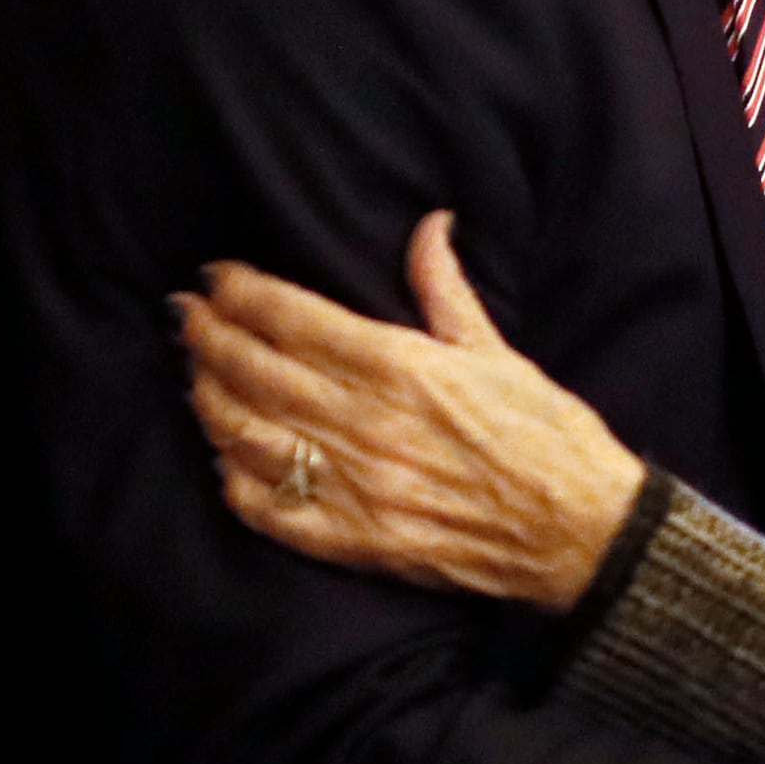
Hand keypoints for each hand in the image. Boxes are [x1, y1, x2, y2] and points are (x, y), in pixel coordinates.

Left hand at [178, 210, 647, 610]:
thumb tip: (430, 223)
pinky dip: (234, 480)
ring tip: (192, 377)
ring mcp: (356, 486)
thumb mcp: (498, 351)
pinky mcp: (356, 540)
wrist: (581, 532)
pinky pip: (269, 511)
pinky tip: (223, 458)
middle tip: (183, 316)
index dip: (241, 293)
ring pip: (248, 437)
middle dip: (206, 337)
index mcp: (402, 367)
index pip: (293, 318)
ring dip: (209, 402)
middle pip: (255, 371)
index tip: (213, 276)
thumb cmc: (546, 435)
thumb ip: (446, 288)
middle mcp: (367, 424)